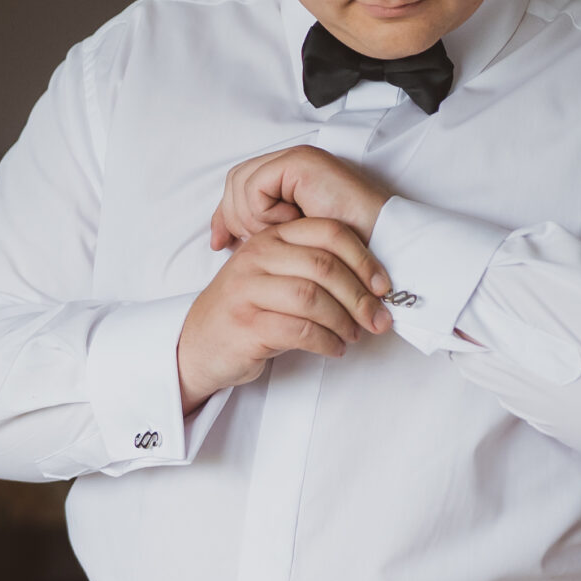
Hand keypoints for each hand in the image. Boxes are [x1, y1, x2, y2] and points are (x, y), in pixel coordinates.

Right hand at [177, 218, 392, 413]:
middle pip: (323, 266)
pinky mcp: (245, 325)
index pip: (326, 232)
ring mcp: (245, 290)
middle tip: (377, 319)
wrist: (198, 345)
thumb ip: (309, 267)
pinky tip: (334, 348)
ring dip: (344, 321)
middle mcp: (254, 258)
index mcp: (268, 238)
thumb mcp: (272, 277)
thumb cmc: (248, 311)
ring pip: (312, 298)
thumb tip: (371, 285)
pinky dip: (326, 342)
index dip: (363, 258)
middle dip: (359, 296)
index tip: (383, 286)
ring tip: (354, 335)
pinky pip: (299, 330)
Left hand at [209, 146, 391, 250]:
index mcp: (287, 176)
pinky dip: (265, 211)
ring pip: (241, 183)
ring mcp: (296, 158)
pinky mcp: (299, 162)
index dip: (224, 214)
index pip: (239, 185)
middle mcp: (290, 161)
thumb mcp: (289, 241)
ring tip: (280, 232)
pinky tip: (290, 221)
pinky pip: (256, 186)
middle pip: (235, 181)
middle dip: (233, 216)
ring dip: (253, 217)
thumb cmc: (341, 249)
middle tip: (248, 242)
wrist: (375, 247)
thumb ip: (259, 231)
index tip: (219, 244)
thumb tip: (221, 239)